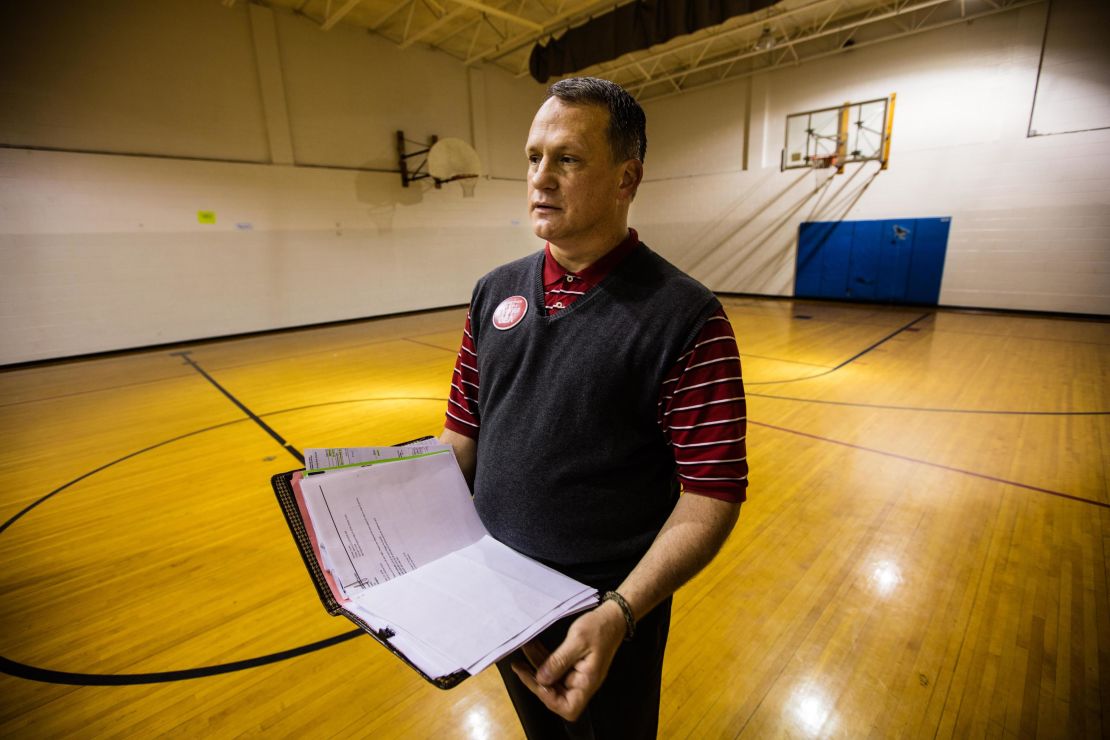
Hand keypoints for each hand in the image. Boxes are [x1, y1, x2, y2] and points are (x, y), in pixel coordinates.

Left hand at [510, 601, 626, 720]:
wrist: (612, 617)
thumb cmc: (599, 628)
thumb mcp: (577, 640)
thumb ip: (558, 661)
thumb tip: (541, 679)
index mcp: (587, 682)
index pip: (568, 707)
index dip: (548, 699)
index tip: (536, 681)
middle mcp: (582, 683)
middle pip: (556, 695)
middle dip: (535, 681)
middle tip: (519, 667)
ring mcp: (576, 675)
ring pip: (552, 680)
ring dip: (535, 668)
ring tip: (522, 654)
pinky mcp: (572, 666)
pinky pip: (554, 668)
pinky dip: (542, 659)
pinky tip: (532, 648)